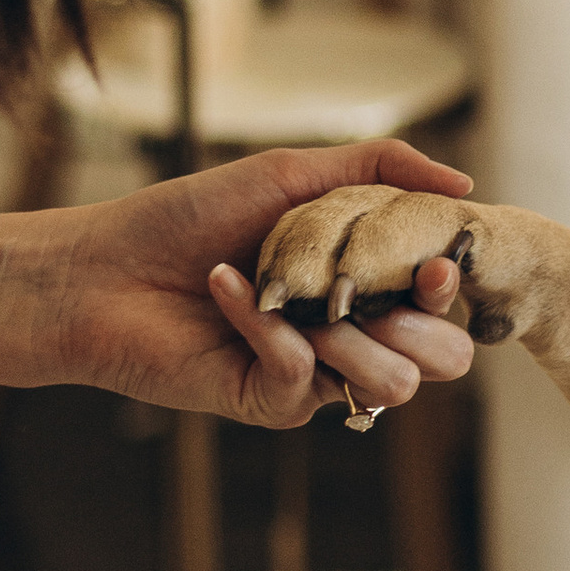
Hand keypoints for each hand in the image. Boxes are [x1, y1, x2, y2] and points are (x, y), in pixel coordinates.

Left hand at [43, 141, 480, 427]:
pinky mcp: (268, 403)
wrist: (103, 266)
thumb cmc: (192, 216)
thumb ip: (380, 167)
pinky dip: (267, 326)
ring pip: (390, 385)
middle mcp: (349, 333)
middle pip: (442, 361)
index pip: (444, 303)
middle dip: (426, 330)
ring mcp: (313, 374)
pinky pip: (304, 379)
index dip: (452, 290)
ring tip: (295, 295)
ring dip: (351, 334)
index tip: (435, 263)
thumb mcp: (291, 173)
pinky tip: (227, 288)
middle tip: (385, 298)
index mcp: (363, 282)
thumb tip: (466, 181)